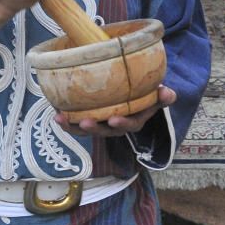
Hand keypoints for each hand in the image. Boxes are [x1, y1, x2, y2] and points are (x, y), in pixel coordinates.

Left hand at [53, 86, 176, 137]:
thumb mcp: (156, 95)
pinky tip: (56, 112)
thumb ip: (162, 96)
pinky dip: (66, 120)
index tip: (114, 119)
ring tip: (61, 118)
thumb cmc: (146, 94)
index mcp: (134, 120)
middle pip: (105, 131)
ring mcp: (101, 124)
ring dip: (74, 126)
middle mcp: (116, 126)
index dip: (122, 123)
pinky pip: (76, 123)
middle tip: (85, 122)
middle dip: (94, 128)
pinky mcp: (89, 119)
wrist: (135, 96)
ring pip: (87, 129)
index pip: (130, 124)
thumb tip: (168, 93)